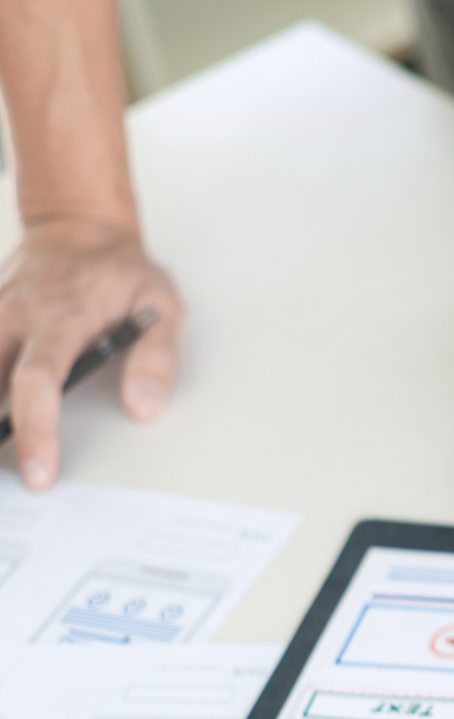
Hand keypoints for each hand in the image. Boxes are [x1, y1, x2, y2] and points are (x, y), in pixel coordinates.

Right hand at [0, 219, 181, 489]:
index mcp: (60, 317)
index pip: (38, 381)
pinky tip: (1, 417)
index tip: (38, 471)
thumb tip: (143, 408)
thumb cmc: (122, 271)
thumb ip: (155, 357)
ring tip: (6, 455)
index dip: (35, 430)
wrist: (79, 228)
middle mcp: (17, 317)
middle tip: (14, 477)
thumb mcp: (161, 305)